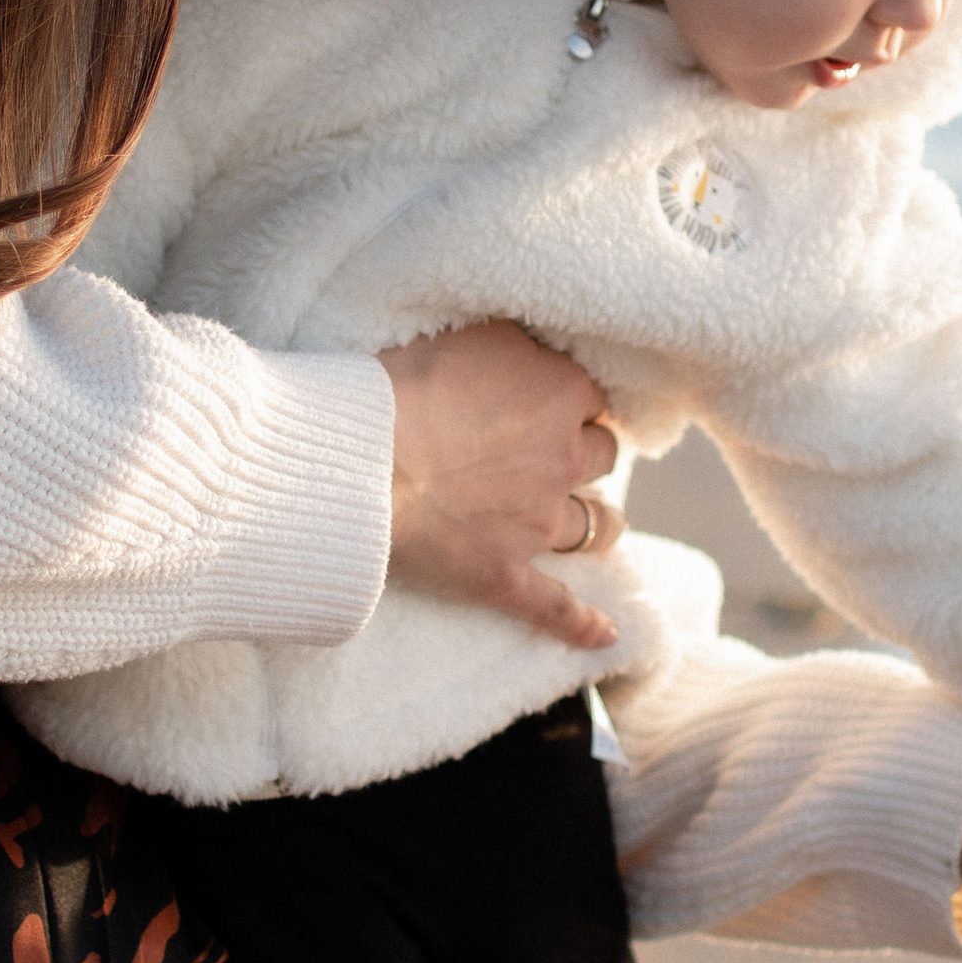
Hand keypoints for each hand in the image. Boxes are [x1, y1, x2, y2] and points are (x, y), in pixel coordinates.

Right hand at [381, 322, 623, 650]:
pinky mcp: (505, 575)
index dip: (568, 397)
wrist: (355, 458)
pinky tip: (606, 634)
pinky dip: (584, 624)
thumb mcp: (464, 328)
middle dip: (583, 452)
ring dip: (598, 521)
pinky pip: (557, 607)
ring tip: (594, 522)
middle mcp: (561, 458)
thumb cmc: (395, 383)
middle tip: (555, 452)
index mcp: (559, 392)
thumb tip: (530, 338)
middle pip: (603, 454)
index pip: (591, 392)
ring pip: (598, 525)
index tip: (547, 399)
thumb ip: (510, 337)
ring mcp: (538, 523)